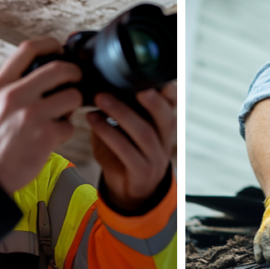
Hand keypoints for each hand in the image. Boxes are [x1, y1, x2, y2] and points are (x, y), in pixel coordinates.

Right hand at [0, 38, 82, 194]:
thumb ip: (13, 87)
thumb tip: (43, 71)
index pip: (28, 49)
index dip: (50, 44)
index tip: (60, 49)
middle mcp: (14, 96)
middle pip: (59, 68)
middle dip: (74, 73)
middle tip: (76, 81)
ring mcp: (31, 115)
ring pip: (72, 96)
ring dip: (73, 105)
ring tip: (61, 115)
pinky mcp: (45, 135)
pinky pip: (70, 126)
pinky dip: (65, 132)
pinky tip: (52, 138)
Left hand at [87, 82, 175, 211]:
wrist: (129, 190)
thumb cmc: (126, 152)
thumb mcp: (128, 129)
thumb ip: (125, 109)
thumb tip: (106, 82)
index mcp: (165, 126)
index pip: (174, 106)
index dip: (170, 92)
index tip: (158, 78)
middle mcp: (166, 141)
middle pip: (166, 119)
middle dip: (151, 101)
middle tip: (129, 85)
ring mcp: (156, 159)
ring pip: (144, 134)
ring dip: (121, 113)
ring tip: (101, 98)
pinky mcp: (142, 173)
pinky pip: (126, 152)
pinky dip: (109, 134)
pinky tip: (94, 122)